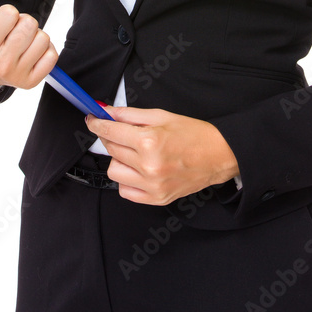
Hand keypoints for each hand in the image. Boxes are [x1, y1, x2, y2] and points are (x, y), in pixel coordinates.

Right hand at [0, 4, 57, 90]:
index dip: (7, 13)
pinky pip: (52, 56)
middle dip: (22, 22)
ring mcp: (17, 75)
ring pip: (43, 38)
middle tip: (11, 31)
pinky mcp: (31, 82)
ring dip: (34, 35)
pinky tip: (30, 51)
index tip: (0, 22)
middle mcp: (0, 65)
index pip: (10, 14)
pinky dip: (44, 49)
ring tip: (20, 41)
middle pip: (29, 24)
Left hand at [84, 104, 239, 204]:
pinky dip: (127, 180)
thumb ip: (130, 115)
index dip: (97, 123)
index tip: (92, 120)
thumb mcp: (161, 116)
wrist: (219, 155)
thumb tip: (107, 112)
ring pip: (114, 172)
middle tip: (124, 132)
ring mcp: (152, 186)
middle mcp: (149, 166)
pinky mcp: (157, 199)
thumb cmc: (194, 134)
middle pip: (111, 150)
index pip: (110, 132)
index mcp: (150, 141)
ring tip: (136, 153)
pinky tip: (139, 169)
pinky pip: (125, 191)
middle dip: (113, 138)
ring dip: (120, 159)